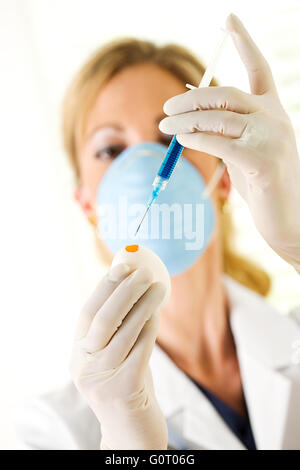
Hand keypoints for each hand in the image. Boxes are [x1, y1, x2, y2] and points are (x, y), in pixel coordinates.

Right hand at [69, 263, 167, 449]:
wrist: (130, 432)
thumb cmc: (125, 386)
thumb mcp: (111, 357)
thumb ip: (115, 329)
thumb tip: (130, 286)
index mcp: (78, 355)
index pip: (87, 312)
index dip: (105, 286)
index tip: (123, 265)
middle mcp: (84, 366)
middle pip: (103, 318)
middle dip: (125, 290)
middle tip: (144, 272)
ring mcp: (102, 379)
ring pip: (124, 331)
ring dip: (143, 304)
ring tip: (158, 287)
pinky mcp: (125, 389)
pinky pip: (141, 348)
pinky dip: (150, 326)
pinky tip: (158, 312)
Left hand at [159, 13, 299, 273]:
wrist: (290, 220)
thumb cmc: (264, 187)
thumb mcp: (244, 152)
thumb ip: (225, 131)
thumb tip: (190, 113)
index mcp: (273, 112)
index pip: (259, 69)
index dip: (243, 42)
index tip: (228, 19)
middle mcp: (275, 119)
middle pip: (227, 93)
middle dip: (192, 98)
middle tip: (167, 108)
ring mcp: (271, 137)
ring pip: (220, 116)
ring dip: (187, 119)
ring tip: (165, 124)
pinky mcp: (263, 160)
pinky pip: (221, 142)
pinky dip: (197, 137)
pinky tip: (181, 137)